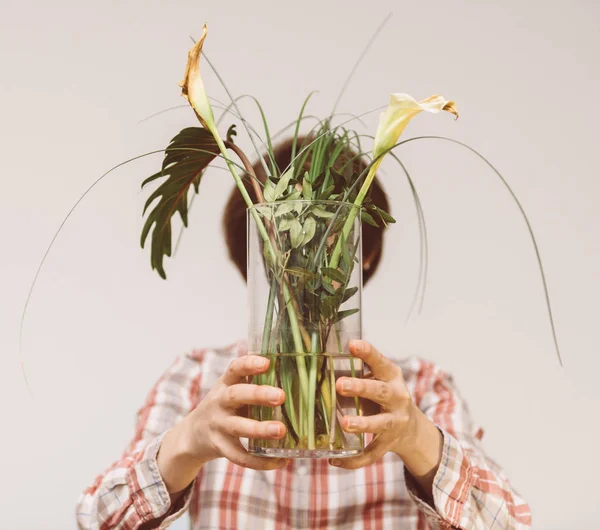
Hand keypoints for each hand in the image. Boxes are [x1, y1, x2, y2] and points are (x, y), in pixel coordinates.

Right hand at [158, 355, 287, 493]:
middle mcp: (219, 402)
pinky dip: (260, 462)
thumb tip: (296, 377)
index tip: (266, 363)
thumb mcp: (232, 390)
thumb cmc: (225, 407)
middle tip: (280, 396)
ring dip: (259, 429)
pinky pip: (239, 457)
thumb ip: (254, 384)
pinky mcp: (220, 447)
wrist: (193, 435)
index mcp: (225, 384)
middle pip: (236, 395)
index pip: (235, 369)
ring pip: (238, 427)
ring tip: (281, 430)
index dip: (249, 364)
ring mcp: (218, 425)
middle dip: (258, 395)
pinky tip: (280, 461)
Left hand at [330, 340, 441, 494]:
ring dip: (362, 424)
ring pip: (380, 424)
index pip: (380, 362)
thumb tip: (319, 359)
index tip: (353, 344)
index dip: (367, 353)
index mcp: (391, 377)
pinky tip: (335, 459)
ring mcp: (394, 422)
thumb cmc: (382, 394)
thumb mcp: (377, 378)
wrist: (410, 427)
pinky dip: (354, 460)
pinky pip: (372, 454)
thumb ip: (357, 371)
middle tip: (340, 385)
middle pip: (380, 392)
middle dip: (360, 388)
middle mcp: (397, 398)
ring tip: (345, 423)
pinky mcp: (389, 443)